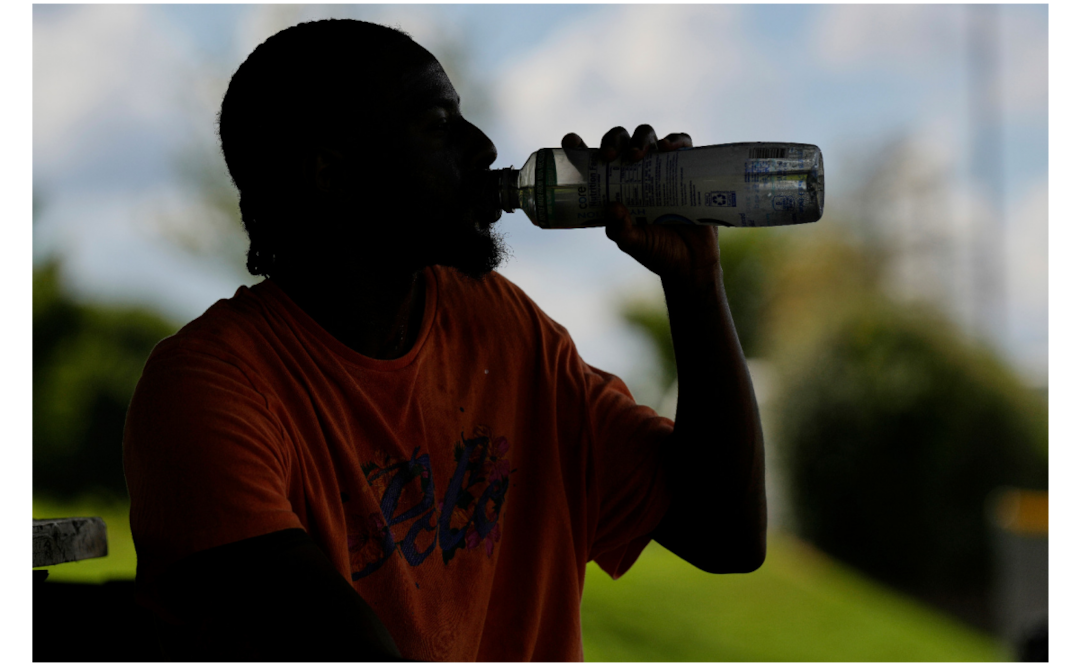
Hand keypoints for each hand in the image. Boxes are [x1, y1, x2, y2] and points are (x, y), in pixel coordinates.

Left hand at [561, 125, 719, 286]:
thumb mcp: (632, 242)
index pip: (592, 160)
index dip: (578, 146)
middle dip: (612, 141)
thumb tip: (613, 206)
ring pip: (646, 136)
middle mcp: (635, 171)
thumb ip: (620, 229)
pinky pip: (682, 143)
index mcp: (614, 187)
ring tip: (636, 155)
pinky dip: (675, 140)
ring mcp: (660, 167)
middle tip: (609, 156)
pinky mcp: (686, 167)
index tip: (571, 141)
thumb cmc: (657, 250)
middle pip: (620, 140)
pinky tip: (667, 148)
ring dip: (639, 139)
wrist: (692, 261)